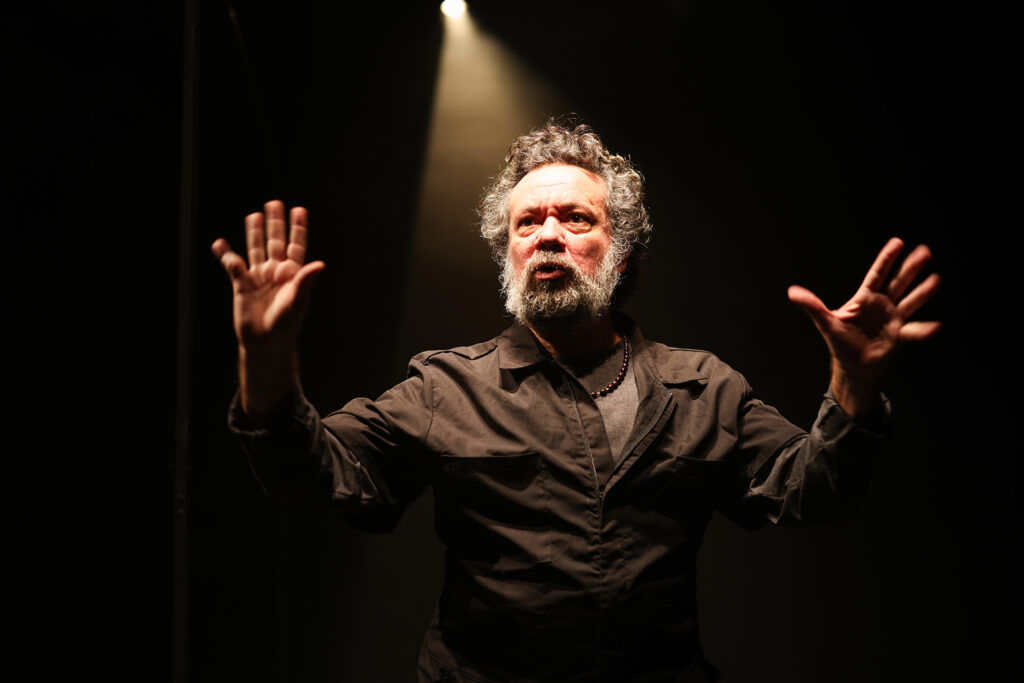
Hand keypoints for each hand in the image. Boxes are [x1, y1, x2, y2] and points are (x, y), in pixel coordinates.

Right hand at [211, 200, 324, 352]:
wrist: (265, 343)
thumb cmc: (286, 325)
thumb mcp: (298, 301)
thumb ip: (305, 280)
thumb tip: (321, 264)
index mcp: (292, 274)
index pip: (296, 246)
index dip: (298, 229)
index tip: (299, 210)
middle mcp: (275, 272)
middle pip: (275, 241)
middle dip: (275, 223)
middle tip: (274, 203)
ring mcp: (258, 277)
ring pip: (255, 249)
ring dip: (254, 233)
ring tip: (254, 215)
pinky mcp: (241, 285)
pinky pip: (232, 265)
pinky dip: (225, 254)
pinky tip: (220, 244)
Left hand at [787, 237, 939, 416]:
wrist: (853, 366)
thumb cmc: (840, 342)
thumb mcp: (826, 322)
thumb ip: (812, 306)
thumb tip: (792, 292)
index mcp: (865, 298)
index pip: (877, 274)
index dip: (887, 259)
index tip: (898, 242)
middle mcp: (882, 304)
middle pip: (898, 282)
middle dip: (910, 268)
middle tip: (924, 251)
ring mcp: (894, 318)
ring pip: (910, 301)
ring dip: (922, 291)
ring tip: (935, 279)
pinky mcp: (900, 335)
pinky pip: (914, 331)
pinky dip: (924, 330)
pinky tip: (935, 327)